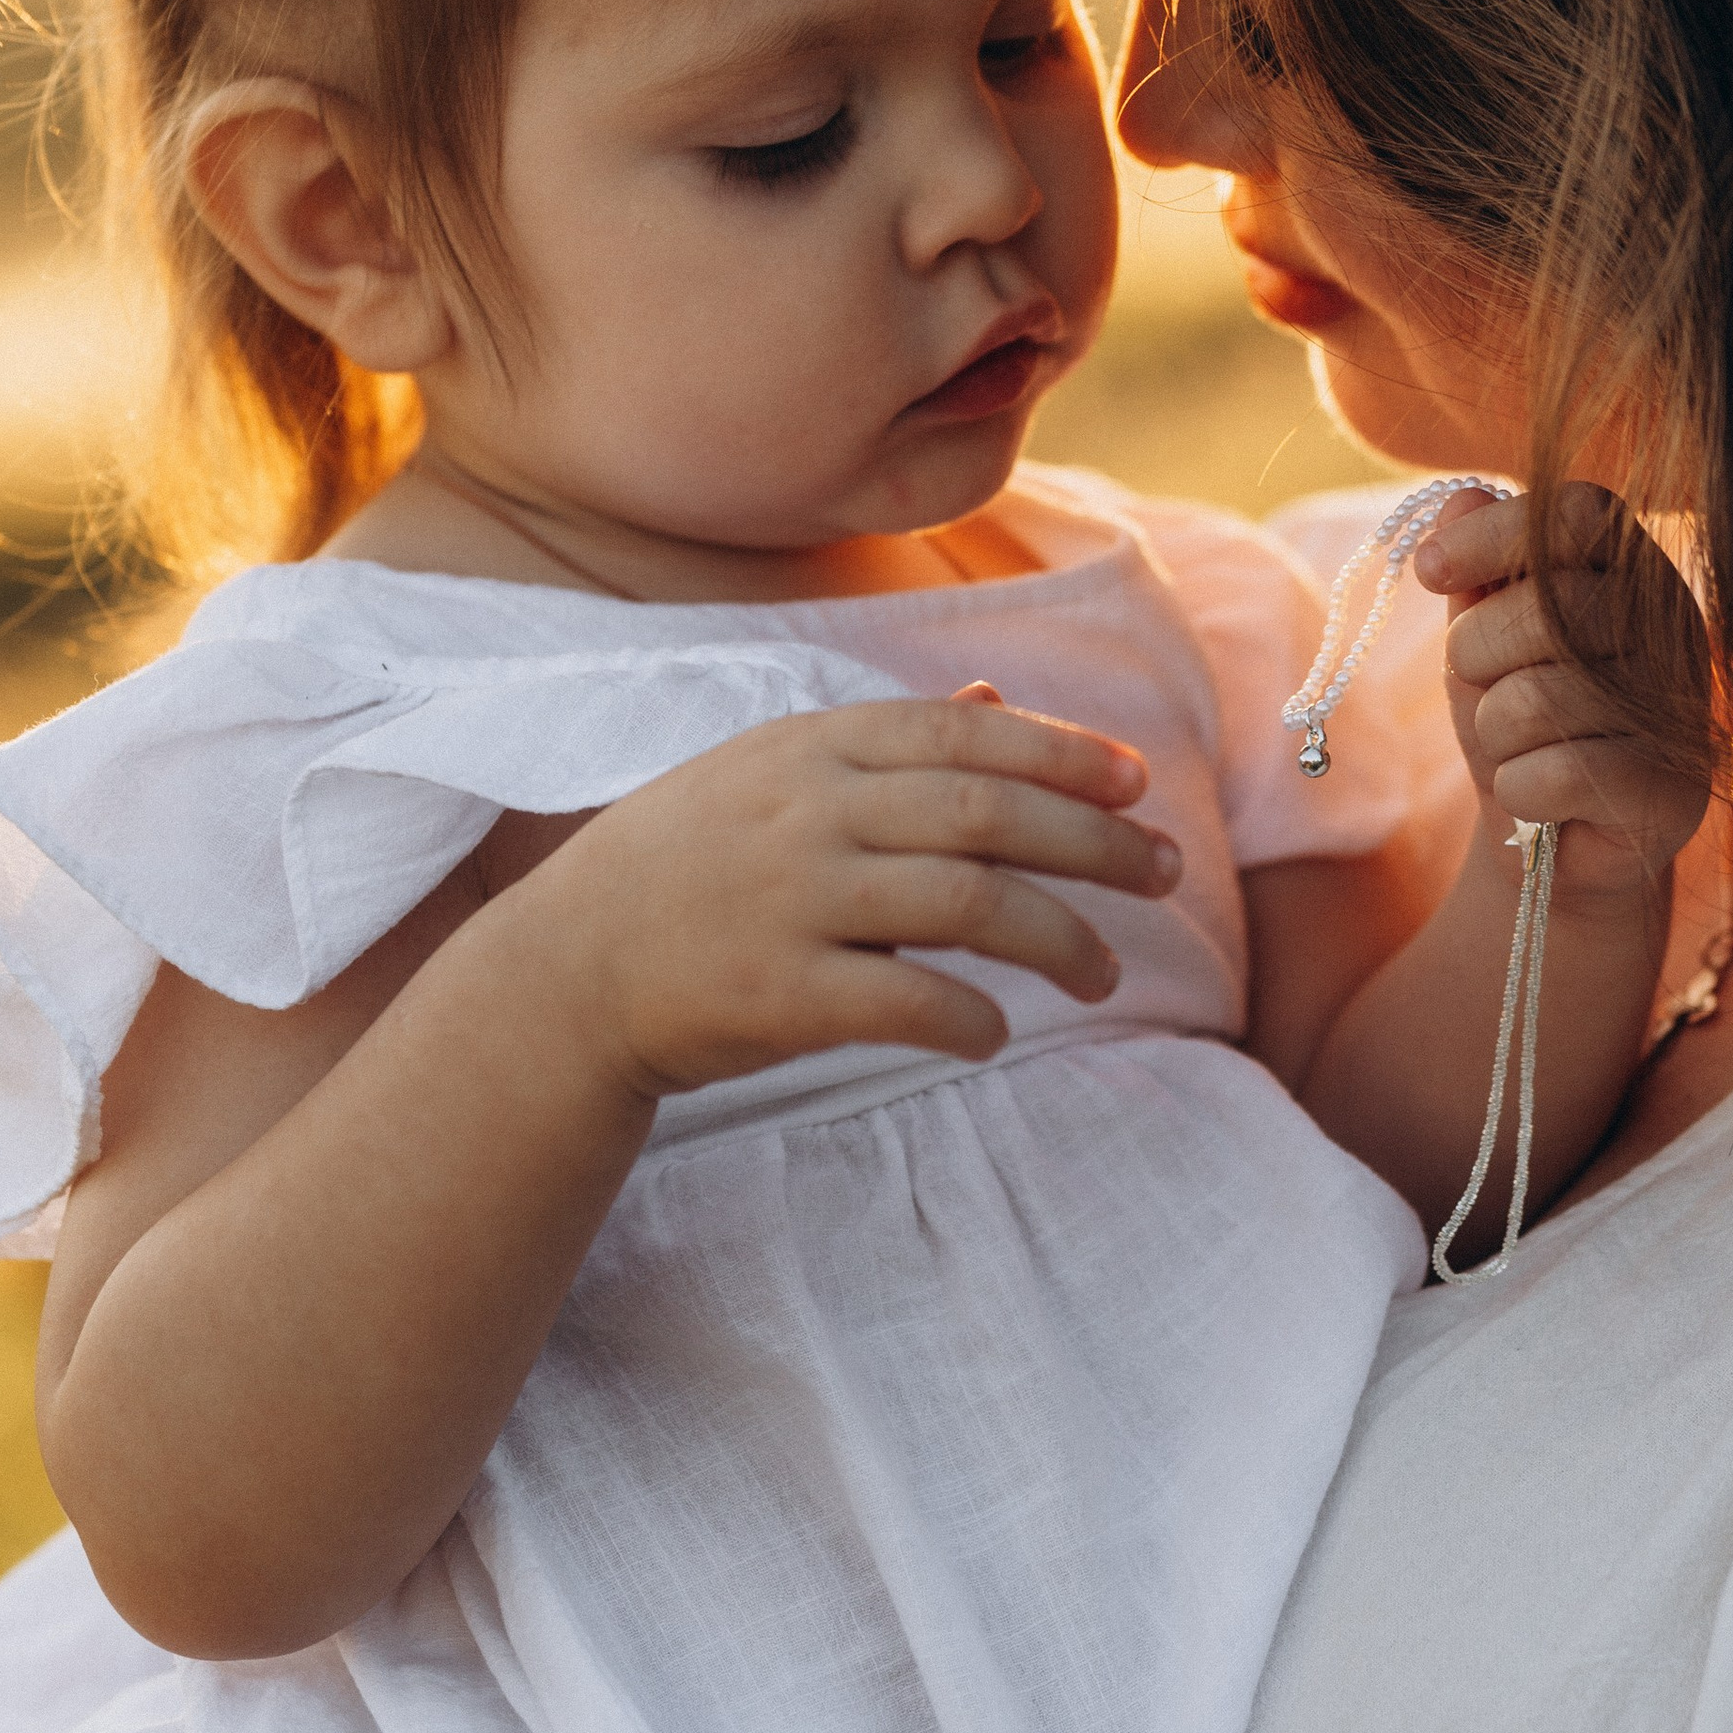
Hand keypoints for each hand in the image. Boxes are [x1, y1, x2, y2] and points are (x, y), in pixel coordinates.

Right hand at [496, 696, 1181, 1101]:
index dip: (1063, 755)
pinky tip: (997, 1032)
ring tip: (1105, 972)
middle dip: (1094, 842)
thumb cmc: (690, 867)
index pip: (966, 736)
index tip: (1138, 783)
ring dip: (1059, 939)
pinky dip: (970, 1017)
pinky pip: (906, 1001)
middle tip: (1166, 873)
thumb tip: (995, 700)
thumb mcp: (773, 775)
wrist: (567, 972)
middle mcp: (807, 811)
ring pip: (968, 905)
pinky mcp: (776, 992)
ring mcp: (791, 900)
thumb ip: (887, 743)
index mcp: (812, 746)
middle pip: (987, 814)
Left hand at [1413, 486, 1710, 892]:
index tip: (1430, 570)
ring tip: (1519, 751)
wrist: (1556, 845)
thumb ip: (1479, 570)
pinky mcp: (1674, 793)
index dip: (1494, 533)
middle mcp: (1676, 630)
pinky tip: (1540, 801)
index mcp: (1637, 574)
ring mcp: (1682, 712)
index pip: (1578, 513)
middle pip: (1548, 607)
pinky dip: (1518, 792)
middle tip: (1480, 687)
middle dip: (1476, 653)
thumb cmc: (1522, 723)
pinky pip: (1554, 774)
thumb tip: (1459, 497)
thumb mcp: (1485, 640)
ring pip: (1537, 699)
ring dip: (1495, 734)